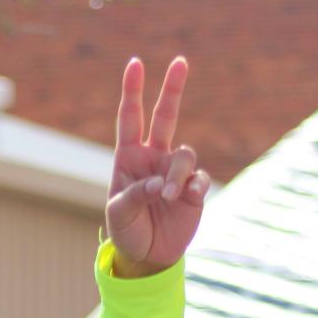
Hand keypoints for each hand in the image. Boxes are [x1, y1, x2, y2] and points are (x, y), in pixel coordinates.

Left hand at [105, 56, 210, 277]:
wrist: (147, 255)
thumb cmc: (126, 230)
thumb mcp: (119, 214)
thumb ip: (136, 195)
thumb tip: (161, 183)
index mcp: (128, 158)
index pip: (129, 118)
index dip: (132, 91)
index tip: (135, 63)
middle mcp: (153, 158)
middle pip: (164, 116)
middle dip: (172, 89)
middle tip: (180, 61)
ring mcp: (175, 171)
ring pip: (184, 155)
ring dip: (177, 174)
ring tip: (168, 198)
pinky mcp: (193, 187)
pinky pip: (198, 178)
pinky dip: (192, 186)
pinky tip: (187, 198)